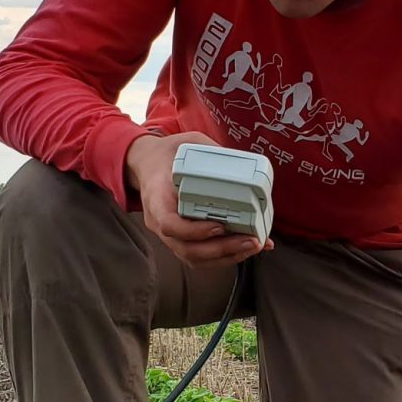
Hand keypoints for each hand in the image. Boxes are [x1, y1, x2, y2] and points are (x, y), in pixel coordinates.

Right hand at [124, 131, 272, 268]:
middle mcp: (159, 222)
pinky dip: (224, 257)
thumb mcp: (187, 143)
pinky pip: (200, 257)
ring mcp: (169, 235)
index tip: (218, 226)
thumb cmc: (168, 155)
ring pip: (194, 258)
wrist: (148, 165)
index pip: (169, 224)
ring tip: (252, 246)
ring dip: (226, 256)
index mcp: (156, 198)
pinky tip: (245, 249)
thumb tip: (241, 164)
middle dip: (222, 249)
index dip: (194, 231)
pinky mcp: (181, 239)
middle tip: (250, 241)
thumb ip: (210, 153)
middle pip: (187, 249)